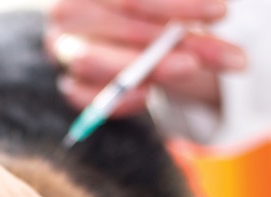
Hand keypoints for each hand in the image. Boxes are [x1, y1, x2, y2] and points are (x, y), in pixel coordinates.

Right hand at [45, 0, 246, 115]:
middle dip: (164, 46)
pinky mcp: (67, 83)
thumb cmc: (147, 10)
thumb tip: (217, 14)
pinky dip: (118, 100)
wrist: (120, 31)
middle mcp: (66, 13)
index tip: (220, 13)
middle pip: (117, 28)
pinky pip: (86, 97)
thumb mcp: (162, 7)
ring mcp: (63, 49)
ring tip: (185, 71)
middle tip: (199, 60)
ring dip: (145, 71)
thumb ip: (182, 12)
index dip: (175, 5)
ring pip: (94, 62)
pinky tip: (146, 96)